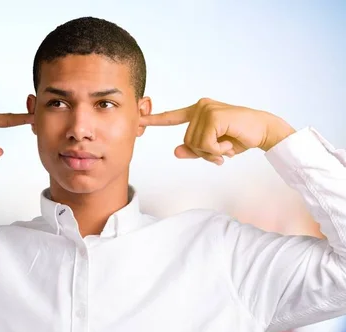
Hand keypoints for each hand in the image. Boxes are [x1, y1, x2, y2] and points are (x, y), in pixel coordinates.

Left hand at [141, 98, 295, 164]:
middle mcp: (200, 107)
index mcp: (197, 112)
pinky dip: (217, 150)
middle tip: (222, 150)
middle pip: (187, 141)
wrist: (264, 131)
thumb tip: (176, 151)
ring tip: (227, 145)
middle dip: (204, 152)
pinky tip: (229, 144)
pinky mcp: (214, 116)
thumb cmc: (238, 137)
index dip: (154, 120)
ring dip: (212, 152)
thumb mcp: (213, 148)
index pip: (172, 117)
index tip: (139, 120)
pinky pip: (206, 144)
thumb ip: (194, 149)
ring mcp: (206, 109)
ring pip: (195, 144)